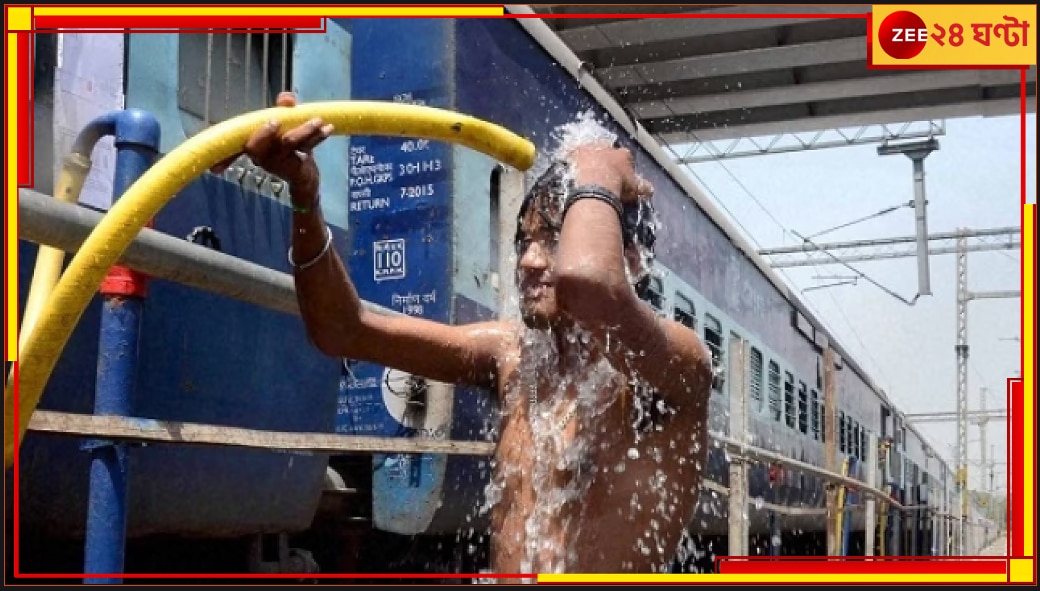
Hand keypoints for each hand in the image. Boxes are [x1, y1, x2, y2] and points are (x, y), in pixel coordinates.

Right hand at [210, 91, 332, 203]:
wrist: (303, 175)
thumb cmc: (286, 147)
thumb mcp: (283, 125)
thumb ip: (283, 109)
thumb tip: (286, 98)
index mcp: (251, 146)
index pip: (232, 148)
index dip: (223, 156)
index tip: (225, 156)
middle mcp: (261, 156)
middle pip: (256, 146)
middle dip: (263, 133)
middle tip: (276, 120)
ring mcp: (279, 162)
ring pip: (287, 144)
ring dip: (303, 129)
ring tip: (317, 119)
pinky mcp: (296, 165)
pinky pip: (307, 148)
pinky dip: (319, 136)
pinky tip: (328, 127)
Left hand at [567, 141, 652, 205]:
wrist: (595, 186)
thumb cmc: (618, 187)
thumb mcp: (635, 189)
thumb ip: (643, 187)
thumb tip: (649, 190)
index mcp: (622, 154)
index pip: (624, 157)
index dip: (622, 167)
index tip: (619, 177)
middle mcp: (606, 147)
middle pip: (606, 152)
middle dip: (604, 160)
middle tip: (600, 174)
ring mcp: (589, 149)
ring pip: (589, 151)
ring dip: (587, 159)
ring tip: (584, 172)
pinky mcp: (573, 154)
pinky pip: (570, 153)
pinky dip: (569, 158)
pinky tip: (568, 167)